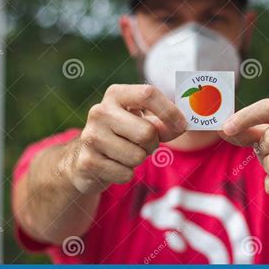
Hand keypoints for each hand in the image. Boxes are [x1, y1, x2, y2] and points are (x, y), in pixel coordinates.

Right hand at [65, 84, 186, 193]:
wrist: (85, 158)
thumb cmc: (124, 135)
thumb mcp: (143, 121)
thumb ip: (164, 122)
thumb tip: (183, 125)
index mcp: (116, 95)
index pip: (148, 94)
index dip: (170, 111)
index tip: (182, 124)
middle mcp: (100, 111)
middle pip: (147, 132)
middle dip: (153, 144)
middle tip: (144, 144)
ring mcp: (91, 136)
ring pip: (137, 156)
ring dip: (139, 160)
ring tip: (126, 153)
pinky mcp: (87, 162)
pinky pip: (125, 174)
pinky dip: (126, 174)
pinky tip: (114, 165)